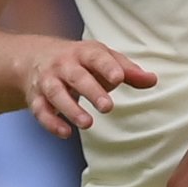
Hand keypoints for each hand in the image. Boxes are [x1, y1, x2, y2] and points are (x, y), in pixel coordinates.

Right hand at [14, 36, 156, 136]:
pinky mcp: (36, 97)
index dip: (107, 67)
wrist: (34, 57)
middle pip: (76, 77)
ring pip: (56, 94)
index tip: (119, 78)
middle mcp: (64, 65)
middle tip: (107, 107)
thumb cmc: (81, 61)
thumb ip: (128, 71)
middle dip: (91, 91)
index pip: (96, 57)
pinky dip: (51, 122)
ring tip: (88, 123)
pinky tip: (65, 133)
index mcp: (84, 53)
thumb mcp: (104, 60)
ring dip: (71, 109)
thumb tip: (153, 80)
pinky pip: (40, 110)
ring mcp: (48, 81)